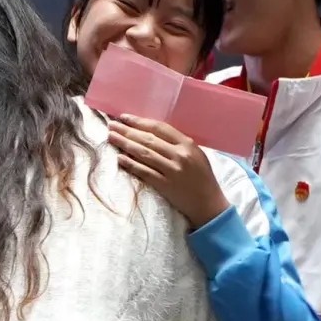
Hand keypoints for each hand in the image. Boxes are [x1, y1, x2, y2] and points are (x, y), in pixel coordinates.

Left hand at [107, 115, 229, 228]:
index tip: (124, 117)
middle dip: (127, 131)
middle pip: (148, 139)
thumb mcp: (195, 154)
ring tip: (111, 137)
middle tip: (111, 125)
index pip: (159, 128)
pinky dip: (131, 164)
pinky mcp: (165, 186)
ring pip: (144, 153)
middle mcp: (179, 155)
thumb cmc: (202, 177)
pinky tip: (119, 158)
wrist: (209, 204)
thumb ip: (176, 143)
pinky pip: (144, 172)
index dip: (139, 122)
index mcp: (187, 144)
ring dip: (125, 144)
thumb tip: (148, 133)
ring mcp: (172, 171)